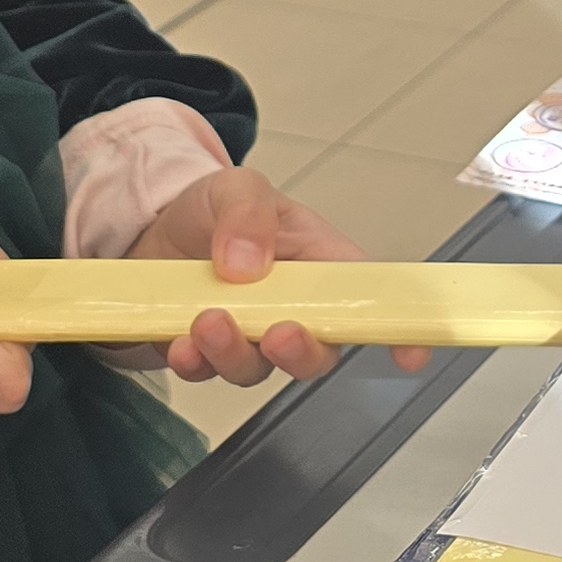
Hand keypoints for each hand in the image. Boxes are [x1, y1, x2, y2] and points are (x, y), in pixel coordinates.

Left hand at [128, 167, 429, 387]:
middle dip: (302, 354)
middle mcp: (293, 311)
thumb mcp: (236, 188)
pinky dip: (194, 363)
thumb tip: (247, 262)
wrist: (150, 229)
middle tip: (280, 335)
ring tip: (206, 322)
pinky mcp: (207, 355)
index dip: (398, 332)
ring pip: (258, 369)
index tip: (410, 355)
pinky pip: (208, 373)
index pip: (373, 301)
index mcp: (320, 267)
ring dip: (235, 354)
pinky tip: (180, 344)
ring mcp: (250, 338)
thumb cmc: (211, 209)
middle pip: (319, 353)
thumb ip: (248, 213)